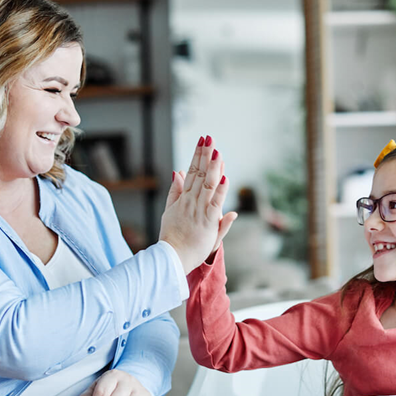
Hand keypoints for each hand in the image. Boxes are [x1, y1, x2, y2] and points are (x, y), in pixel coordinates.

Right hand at [159, 135, 236, 273]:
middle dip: (204, 155)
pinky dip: (220, 191)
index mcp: (183, 198)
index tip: (202, 142)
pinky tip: (225, 178)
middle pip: (199, 174)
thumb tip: (177, 172)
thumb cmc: (172, 237)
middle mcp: (191, 202)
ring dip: (213, 168)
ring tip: (217, 151)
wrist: (171, 257)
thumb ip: (175, 192)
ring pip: (207, 185)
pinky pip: (215, 204)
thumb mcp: (169, 211)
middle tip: (209, 137)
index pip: (192, 172)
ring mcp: (198, 211)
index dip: (197, 156)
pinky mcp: (207, 222)